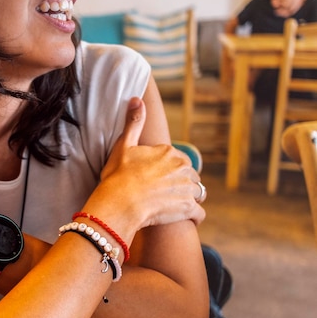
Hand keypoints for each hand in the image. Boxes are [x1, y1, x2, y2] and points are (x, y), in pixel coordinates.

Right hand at [87, 97, 205, 232]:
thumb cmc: (118, 175)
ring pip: (198, 193)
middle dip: (181, 183)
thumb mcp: (123, 145)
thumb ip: (134, 122)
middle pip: (190, 176)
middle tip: (164, 193)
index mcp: (170, 153)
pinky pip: (199, 213)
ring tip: (174, 205)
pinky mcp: (188, 209)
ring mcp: (188, 189)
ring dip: (190, 198)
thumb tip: (137, 99)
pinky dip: (193, 216)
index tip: (156, 178)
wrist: (120, 203)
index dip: (168, 169)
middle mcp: (183, 169)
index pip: (178, 160)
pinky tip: (183, 218)